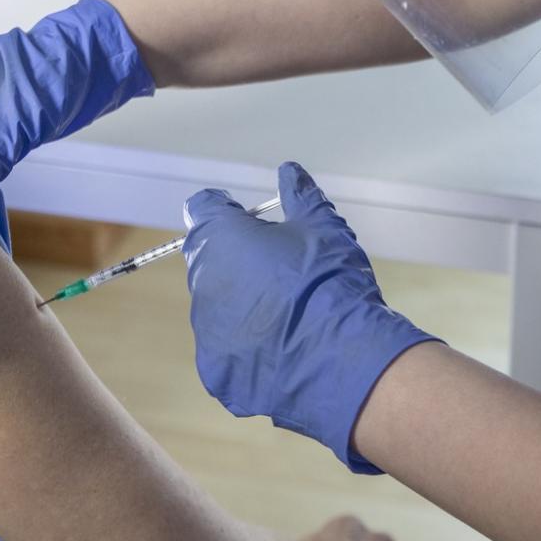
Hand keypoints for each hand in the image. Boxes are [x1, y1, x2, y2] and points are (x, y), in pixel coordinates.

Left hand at [183, 162, 435, 472]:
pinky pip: (227, 349)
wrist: (338, 356)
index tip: (251, 221)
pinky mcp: (216, 369)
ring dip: (243, 304)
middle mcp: (202, 279)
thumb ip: (300, 195)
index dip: (227, 210)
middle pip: (210, 258)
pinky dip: (249, 347)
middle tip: (282, 270)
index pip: (204, 207)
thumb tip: (289, 171)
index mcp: (220, 236)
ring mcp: (205, 328)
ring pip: (217, 305)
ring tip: (288, 314)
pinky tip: (284, 348)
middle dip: (237, 259)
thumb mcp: (323, 227)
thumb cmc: (328, 281)